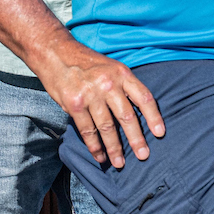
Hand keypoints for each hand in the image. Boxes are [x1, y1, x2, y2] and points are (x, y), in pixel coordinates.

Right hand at [43, 44, 164, 166]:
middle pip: (127, 116)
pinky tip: (99, 155)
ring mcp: (90, 94)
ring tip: (119, 162)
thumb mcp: (109, 66)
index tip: (159, 133)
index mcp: (121, 73)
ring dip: (114, 148)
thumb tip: (137, 113)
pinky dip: (94, 145)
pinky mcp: (74, 104)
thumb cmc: (84, 61)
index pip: (144, 97)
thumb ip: (122, 85)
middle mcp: (108, 84)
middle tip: (143, 155)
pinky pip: (87, 130)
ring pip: (107, 127)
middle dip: (136, 140)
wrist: (53, 51)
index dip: (154, 117)